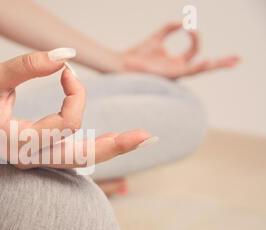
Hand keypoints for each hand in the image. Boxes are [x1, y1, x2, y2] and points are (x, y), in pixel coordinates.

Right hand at [0, 49, 153, 168]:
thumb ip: (28, 65)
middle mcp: (29, 157)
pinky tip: (113, 140)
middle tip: (148, 137)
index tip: (66, 72)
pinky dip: (92, 147)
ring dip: (109, 149)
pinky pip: (69, 155)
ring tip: (139, 140)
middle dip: (116, 146)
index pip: (66, 124)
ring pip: (77, 160)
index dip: (75, 93)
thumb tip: (66, 56)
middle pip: (81, 157)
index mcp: (19, 143)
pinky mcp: (36, 154)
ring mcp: (33, 159)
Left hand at [120, 22, 238, 78]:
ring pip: (199, 70)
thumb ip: (170, 28)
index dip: (195, 37)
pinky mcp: (168, 75)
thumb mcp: (157, 37)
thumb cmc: (138, 52)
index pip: (194, 50)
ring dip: (215, 65)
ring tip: (231, 62)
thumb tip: (183, 23)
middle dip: (221, 62)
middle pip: (204, 66)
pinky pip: (186, 72)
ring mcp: (174, 73)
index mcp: (176, 62)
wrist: (123, 62)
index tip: (189, 28)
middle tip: (238, 59)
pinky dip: (198, 66)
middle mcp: (177, 69)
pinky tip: (207, 62)